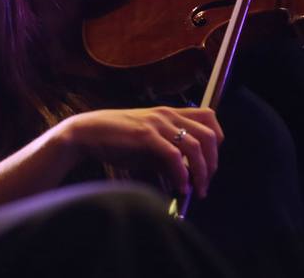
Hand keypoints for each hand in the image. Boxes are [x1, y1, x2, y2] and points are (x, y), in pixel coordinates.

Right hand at [50, 106, 222, 198]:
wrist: (87, 134)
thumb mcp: (148, 147)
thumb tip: (187, 177)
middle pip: (210, 135)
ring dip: (201, 173)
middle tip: (205, 183)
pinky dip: (181, 175)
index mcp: (169, 113)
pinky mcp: (145, 136)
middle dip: (212, 163)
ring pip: (196, 146)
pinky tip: (179, 187)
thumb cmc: (117, 140)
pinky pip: (174, 156)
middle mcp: (167, 114)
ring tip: (196, 190)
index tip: (209, 164)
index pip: (209, 119)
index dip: (216, 143)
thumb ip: (168, 157)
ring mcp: (157, 123)